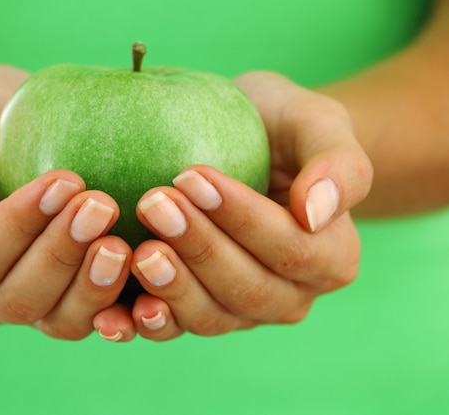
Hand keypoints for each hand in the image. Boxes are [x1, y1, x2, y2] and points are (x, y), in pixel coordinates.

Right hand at [0, 65, 133, 339]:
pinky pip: (100, 321)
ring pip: (60, 320)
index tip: (64, 180)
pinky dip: (126, 313)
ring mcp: (35, 304)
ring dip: (94, 286)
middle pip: (19, 297)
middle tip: (102, 205)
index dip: (19, 226)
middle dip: (62, 254)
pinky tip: (150, 288)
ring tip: (124, 244)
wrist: (15, 130)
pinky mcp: (78, 300)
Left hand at [96, 71, 372, 340]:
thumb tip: (315, 213)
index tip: (193, 176)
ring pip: (210, 317)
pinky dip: (145, 325)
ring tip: (137, 249)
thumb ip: (339, 165)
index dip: (241, 219)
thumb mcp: (317, 124)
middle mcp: (289, 294)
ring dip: (172, 287)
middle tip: (154, 204)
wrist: (249, 143)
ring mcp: (241, 310)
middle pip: (248, 289)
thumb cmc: (282, 128)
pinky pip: (174, 329)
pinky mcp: (198, 310)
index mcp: (330, 257)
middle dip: (199, 248)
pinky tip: (115, 312)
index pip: (290, 248)